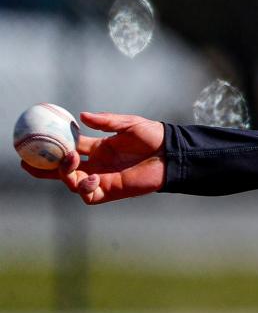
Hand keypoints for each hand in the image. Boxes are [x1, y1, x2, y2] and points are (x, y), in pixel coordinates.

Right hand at [21, 111, 165, 203]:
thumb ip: (107, 121)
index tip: (35, 142)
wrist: (173, 153)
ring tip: (70, 161)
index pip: (69, 148)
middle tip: (29, 162)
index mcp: (99, 148)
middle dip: (44, 168)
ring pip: (72, 182)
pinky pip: (89, 195)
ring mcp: (103, 178)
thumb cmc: (155, 137)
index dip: (52, 147)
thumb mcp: (129, 124)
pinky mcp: (111, 191)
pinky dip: (85, 188)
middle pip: (63, 169)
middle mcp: (97, 164)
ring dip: (65, 174)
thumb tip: (81, 116)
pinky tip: (92, 177)